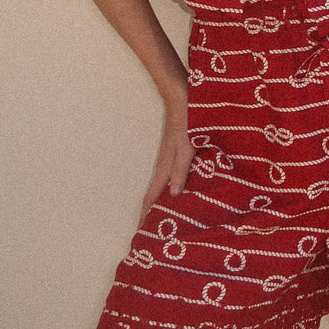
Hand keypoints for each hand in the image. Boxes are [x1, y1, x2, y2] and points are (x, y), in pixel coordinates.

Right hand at [138, 88, 192, 226]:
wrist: (182, 94)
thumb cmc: (188, 119)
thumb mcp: (188, 146)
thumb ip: (181, 169)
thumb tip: (172, 195)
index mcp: (166, 166)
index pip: (151, 197)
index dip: (146, 216)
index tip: (140, 235)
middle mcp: (165, 163)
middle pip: (155, 194)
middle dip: (152, 214)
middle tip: (151, 234)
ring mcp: (170, 156)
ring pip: (164, 185)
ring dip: (162, 202)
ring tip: (164, 218)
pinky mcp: (177, 149)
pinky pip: (172, 174)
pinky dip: (172, 187)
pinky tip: (181, 190)